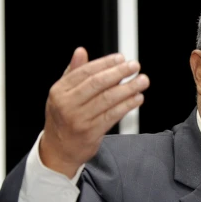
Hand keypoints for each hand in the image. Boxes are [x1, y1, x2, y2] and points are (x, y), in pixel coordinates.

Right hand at [40, 47, 149, 176]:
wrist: (59, 150)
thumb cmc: (63, 119)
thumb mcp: (62, 94)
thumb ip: (73, 73)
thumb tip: (80, 51)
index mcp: (59, 91)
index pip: (85, 72)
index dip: (105, 63)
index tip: (121, 58)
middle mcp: (67, 104)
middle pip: (97, 84)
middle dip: (119, 73)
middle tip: (135, 66)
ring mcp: (79, 119)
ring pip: (107, 99)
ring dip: (128, 88)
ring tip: (141, 81)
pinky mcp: (91, 132)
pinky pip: (112, 115)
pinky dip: (127, 105)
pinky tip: (137, 98)